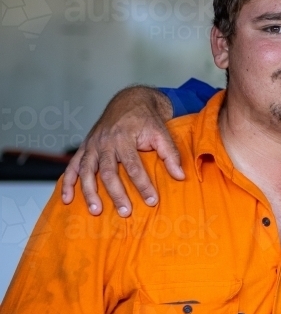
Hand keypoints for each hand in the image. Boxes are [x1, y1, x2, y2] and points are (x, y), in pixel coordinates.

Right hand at [61, 86, 181, 215]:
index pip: (134, 167)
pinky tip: (67, 199)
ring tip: (96, 210)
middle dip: (116, 194)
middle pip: (108, 172)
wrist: (129, 101)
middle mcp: (105, 142)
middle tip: (125, 212)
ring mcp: (92, 145)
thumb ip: (170, 154)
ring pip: (87, 171)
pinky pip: (72, 166)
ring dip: (89, 192)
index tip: (152, 201)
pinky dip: (68, 183)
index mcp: (124, 138)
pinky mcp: (84, 147)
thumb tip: (180, 176)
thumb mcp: (162, 132)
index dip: (143, 185)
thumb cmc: (146, 119)